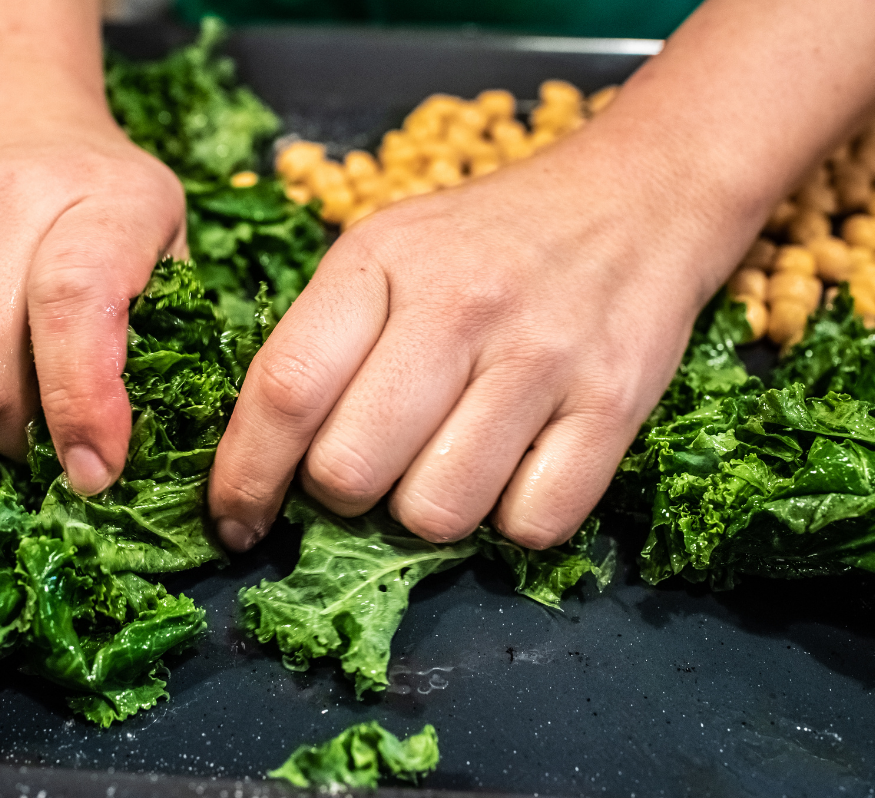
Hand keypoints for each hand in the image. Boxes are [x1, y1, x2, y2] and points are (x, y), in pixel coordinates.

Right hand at [0, 72, 185, 494]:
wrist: (9, 113)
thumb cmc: (105, 192)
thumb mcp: (167, 233)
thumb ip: (166, 320)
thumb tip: (155, 434)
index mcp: (98, 198)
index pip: (73, 304)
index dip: (82, 400)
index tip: (98, 468)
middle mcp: (7, 204)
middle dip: (25, 438)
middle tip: (60, 456)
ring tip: (28, 408)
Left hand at [209, 125, 764, 549]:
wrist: (638, 197)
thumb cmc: (489, 242)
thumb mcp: (389, 251)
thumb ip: (325, 339)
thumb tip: (264, 460)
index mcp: (382, 261)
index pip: (285, 389)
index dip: (245, 475)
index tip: (235, 521)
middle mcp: (458, 306)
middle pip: (351, 470)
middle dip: (342, 498)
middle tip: (369, 472)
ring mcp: (542, 356)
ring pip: (437, 512)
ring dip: (428, 512)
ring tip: (447, 464)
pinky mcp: (616, 402)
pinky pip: (533, 524)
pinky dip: (514, 519)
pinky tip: (515, 470)